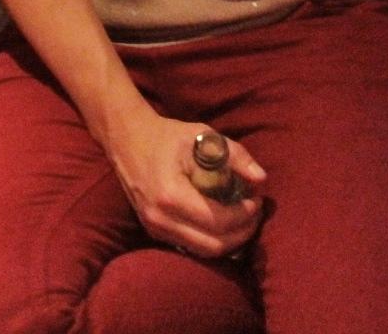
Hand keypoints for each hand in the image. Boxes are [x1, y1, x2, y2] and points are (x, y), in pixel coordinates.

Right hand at [102, 109, 266, 258]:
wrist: (126, 139)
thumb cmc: (165, 136)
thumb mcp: (202, 136)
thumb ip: (235, 155)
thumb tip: (261, 178)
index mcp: (171, 195)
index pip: (218, 221)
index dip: (245, 215)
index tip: (257, 200)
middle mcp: (160, 219)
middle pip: (214, 245)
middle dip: (242, 232)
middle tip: (255, 213)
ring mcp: (154, 228)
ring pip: (203, 251)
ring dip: (229, 240)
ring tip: (243, 219)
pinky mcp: (154, 231)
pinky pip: (190, 246)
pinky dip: (212, 240)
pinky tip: (223, 223)